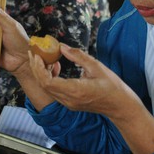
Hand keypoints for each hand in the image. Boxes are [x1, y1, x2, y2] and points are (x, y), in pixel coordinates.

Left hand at [30, 45, 153, 153]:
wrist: (120, 106)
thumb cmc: (112, 85)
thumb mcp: (96, 66)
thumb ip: (77, 56)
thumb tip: (61, 47)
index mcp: (75, 90)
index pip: (47, 81)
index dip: (39, 68)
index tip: (36, 54)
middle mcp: (69, 99)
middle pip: (44, 85)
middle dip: (36, 68)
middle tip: (34, 53)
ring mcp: (69, 103)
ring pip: (48, 89)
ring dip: (42, 73)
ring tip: (44, 58)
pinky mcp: (70, 103)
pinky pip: (54, 91)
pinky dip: (50, 79)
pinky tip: (55, 67)